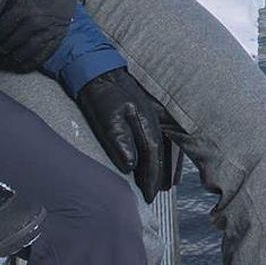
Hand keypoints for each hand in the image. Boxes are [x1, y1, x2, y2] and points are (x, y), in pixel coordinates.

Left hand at [0, 0, 78, 69]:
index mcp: (21, 8)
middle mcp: (35, 21)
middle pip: (11, 44)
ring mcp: (49, 28)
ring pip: (27, 52)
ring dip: (14, 58)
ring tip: (7, 59)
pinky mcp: (59, 32)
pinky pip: (45, 53)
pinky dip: (34, 62)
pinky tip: (24, 65)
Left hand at [75, 66, 182, 197]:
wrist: (98, 69)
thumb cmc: (100, 94)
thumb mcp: (106, 117)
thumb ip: (119, 139)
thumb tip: (130, 165)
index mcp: (147, 122)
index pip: (153, 156)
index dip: (152, 177)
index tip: (150, 195)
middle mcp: (155, 120)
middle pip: (165, 152)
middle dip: (163, 174)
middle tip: (159, 193)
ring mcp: (153, 115)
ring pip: (166, 145)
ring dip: (167, 164)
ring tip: (167, 182)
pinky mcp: (147, 113)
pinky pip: (162, 137)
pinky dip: (165, 151)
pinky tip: (162, 157)